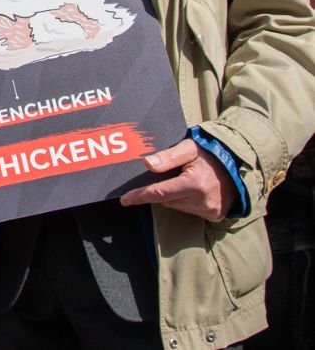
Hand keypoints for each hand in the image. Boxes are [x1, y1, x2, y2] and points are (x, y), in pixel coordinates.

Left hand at [119, 137, 236, 221]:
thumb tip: (147, 164)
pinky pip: (190, 210)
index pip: (159, 193)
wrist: (239, 163)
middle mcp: (203, 201)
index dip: (140, 196)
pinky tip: (195, 189)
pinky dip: (187, 201)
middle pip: (166, 200)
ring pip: (177, 206)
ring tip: (188, 179)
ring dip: (175, 196)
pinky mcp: (215, 215)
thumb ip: (168, 156)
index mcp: (195, 184)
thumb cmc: (210, 153)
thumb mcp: (189, 148)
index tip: (125, 200)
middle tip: (171, 175)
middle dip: (162, 189)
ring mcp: (211, 210)